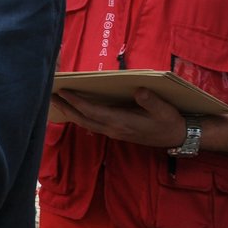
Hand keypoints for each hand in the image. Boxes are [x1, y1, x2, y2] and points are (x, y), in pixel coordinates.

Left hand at [51, 87, 189, 149]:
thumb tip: (138, 90)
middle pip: (83, 119)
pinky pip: (93, 125)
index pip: (93, 112)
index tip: (63, 91)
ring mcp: (114, 132)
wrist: (177, 137)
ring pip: (86, 123)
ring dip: (71, 113)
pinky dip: (81, 117)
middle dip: (66, 108)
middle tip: (50, 96)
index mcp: (122, 122)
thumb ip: (150, 100)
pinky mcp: (116, 132)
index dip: (76, 102)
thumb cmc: (170, 121)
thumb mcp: (164, 109)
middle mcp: (114, 129)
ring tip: (58, 101)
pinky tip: (75, 111)